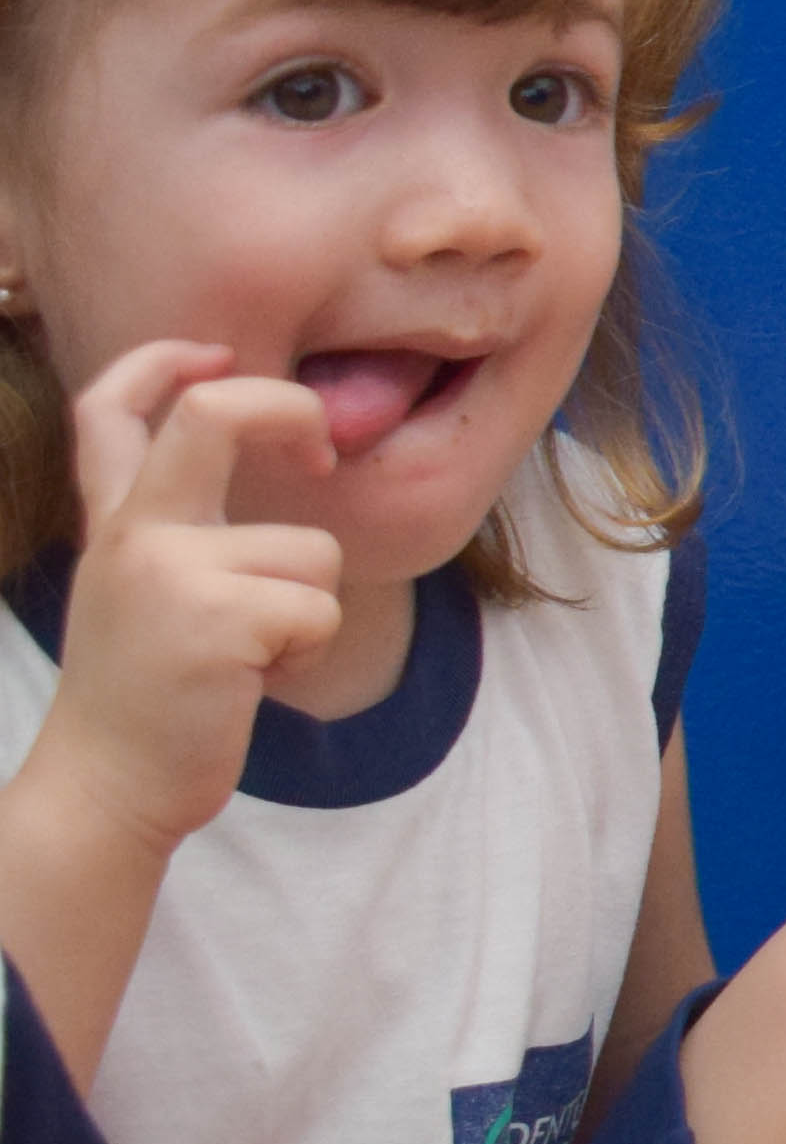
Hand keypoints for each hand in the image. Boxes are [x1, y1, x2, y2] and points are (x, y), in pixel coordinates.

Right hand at [28, 345, 342, 863]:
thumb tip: (270, 465)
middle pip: (215, 413)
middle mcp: (134, 534)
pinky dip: (305, 655)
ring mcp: (172, 573)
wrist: (107, 789)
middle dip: (289, 408)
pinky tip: (249, 684)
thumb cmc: (148, 696)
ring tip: (245, 657)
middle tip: (320, 452)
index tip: (217, 354)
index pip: (111, 409)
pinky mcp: (219, 622)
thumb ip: (180, 531)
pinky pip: (319, 610)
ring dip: (305, 612)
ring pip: (312, 551)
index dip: (165, 361)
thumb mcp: (142, 593)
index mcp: (116, 523)